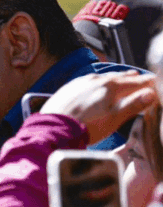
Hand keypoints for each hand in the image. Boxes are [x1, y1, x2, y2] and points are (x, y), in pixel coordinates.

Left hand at [39, 71, 156, 144]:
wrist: (54, 129)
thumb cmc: (85, 127)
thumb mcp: (114, 119)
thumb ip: (133, 105)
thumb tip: (150, 94)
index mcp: (110, 87)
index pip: (134, 82)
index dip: (146, 83)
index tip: (154, 82)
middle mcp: (96, 80)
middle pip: (118, 77)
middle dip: (131, 78)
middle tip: (140, 78)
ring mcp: (80, 83)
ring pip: (103, 77)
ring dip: (114, 78)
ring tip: (121, 79)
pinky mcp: (68, 88)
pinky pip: (88, 81)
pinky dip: (98, 82)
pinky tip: (96, 85)